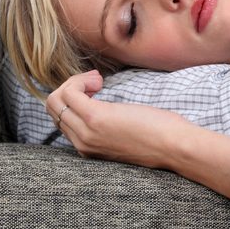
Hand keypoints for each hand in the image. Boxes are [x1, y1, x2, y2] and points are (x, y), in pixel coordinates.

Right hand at [47, 70, 193, 168]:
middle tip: (96, 84)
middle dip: (71, 87)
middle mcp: (82, 143)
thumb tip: (106, 107)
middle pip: (53, 109)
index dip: (74, 99)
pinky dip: (80, 80)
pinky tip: (100, 81)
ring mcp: (87, 131)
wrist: (176, 147)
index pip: (61, 119)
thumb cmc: (161, 137)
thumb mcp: (127, 134)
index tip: (96, 91)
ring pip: (55, 100)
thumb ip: (110, 126)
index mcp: (88, 148)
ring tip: (98, 82)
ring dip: (75, 82)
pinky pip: (69, 92)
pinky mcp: (95, 117)